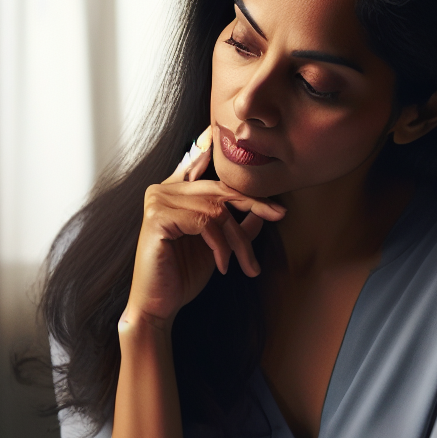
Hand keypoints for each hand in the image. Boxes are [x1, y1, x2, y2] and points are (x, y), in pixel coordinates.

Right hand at [124, 126, 285, 327]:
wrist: (160, 305)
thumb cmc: (184, 275)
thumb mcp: (218, 245)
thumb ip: (236, 224)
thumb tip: (263, 208)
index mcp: (174, 192)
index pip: (202, 166)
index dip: (216, 150)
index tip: (226, 132)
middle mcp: (162, 189)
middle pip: (220, 187)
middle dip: (253, 203)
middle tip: (279, 215)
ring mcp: (157, 201)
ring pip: (217, 209)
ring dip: (238, 240)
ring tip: (246, 265)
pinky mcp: (157, 217)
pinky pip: (204, 222)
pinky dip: (220, 246)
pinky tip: (223, 266)